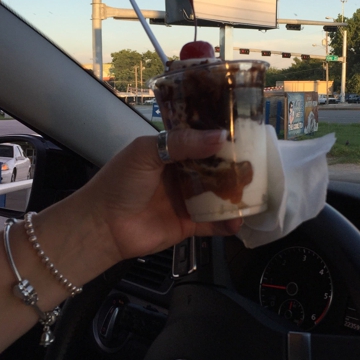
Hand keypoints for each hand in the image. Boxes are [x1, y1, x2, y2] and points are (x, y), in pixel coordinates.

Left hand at [78, 128, 241, 261]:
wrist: (103, 225)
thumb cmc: (120, 182)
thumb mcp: (147, 152)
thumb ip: (182, 143)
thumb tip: (220, 136)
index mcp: (172, 152)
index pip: (202, 142)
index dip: (222, 139)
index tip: (245, 135)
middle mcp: (183, 174)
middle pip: (215, 169)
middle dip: (235, 168)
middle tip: (256, 165)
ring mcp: (187, 200)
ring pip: (218, 196)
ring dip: (235, 195)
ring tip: (254, 192)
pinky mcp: (189, 224)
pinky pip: (213, 223)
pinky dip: (227, 224)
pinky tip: (238, 221)